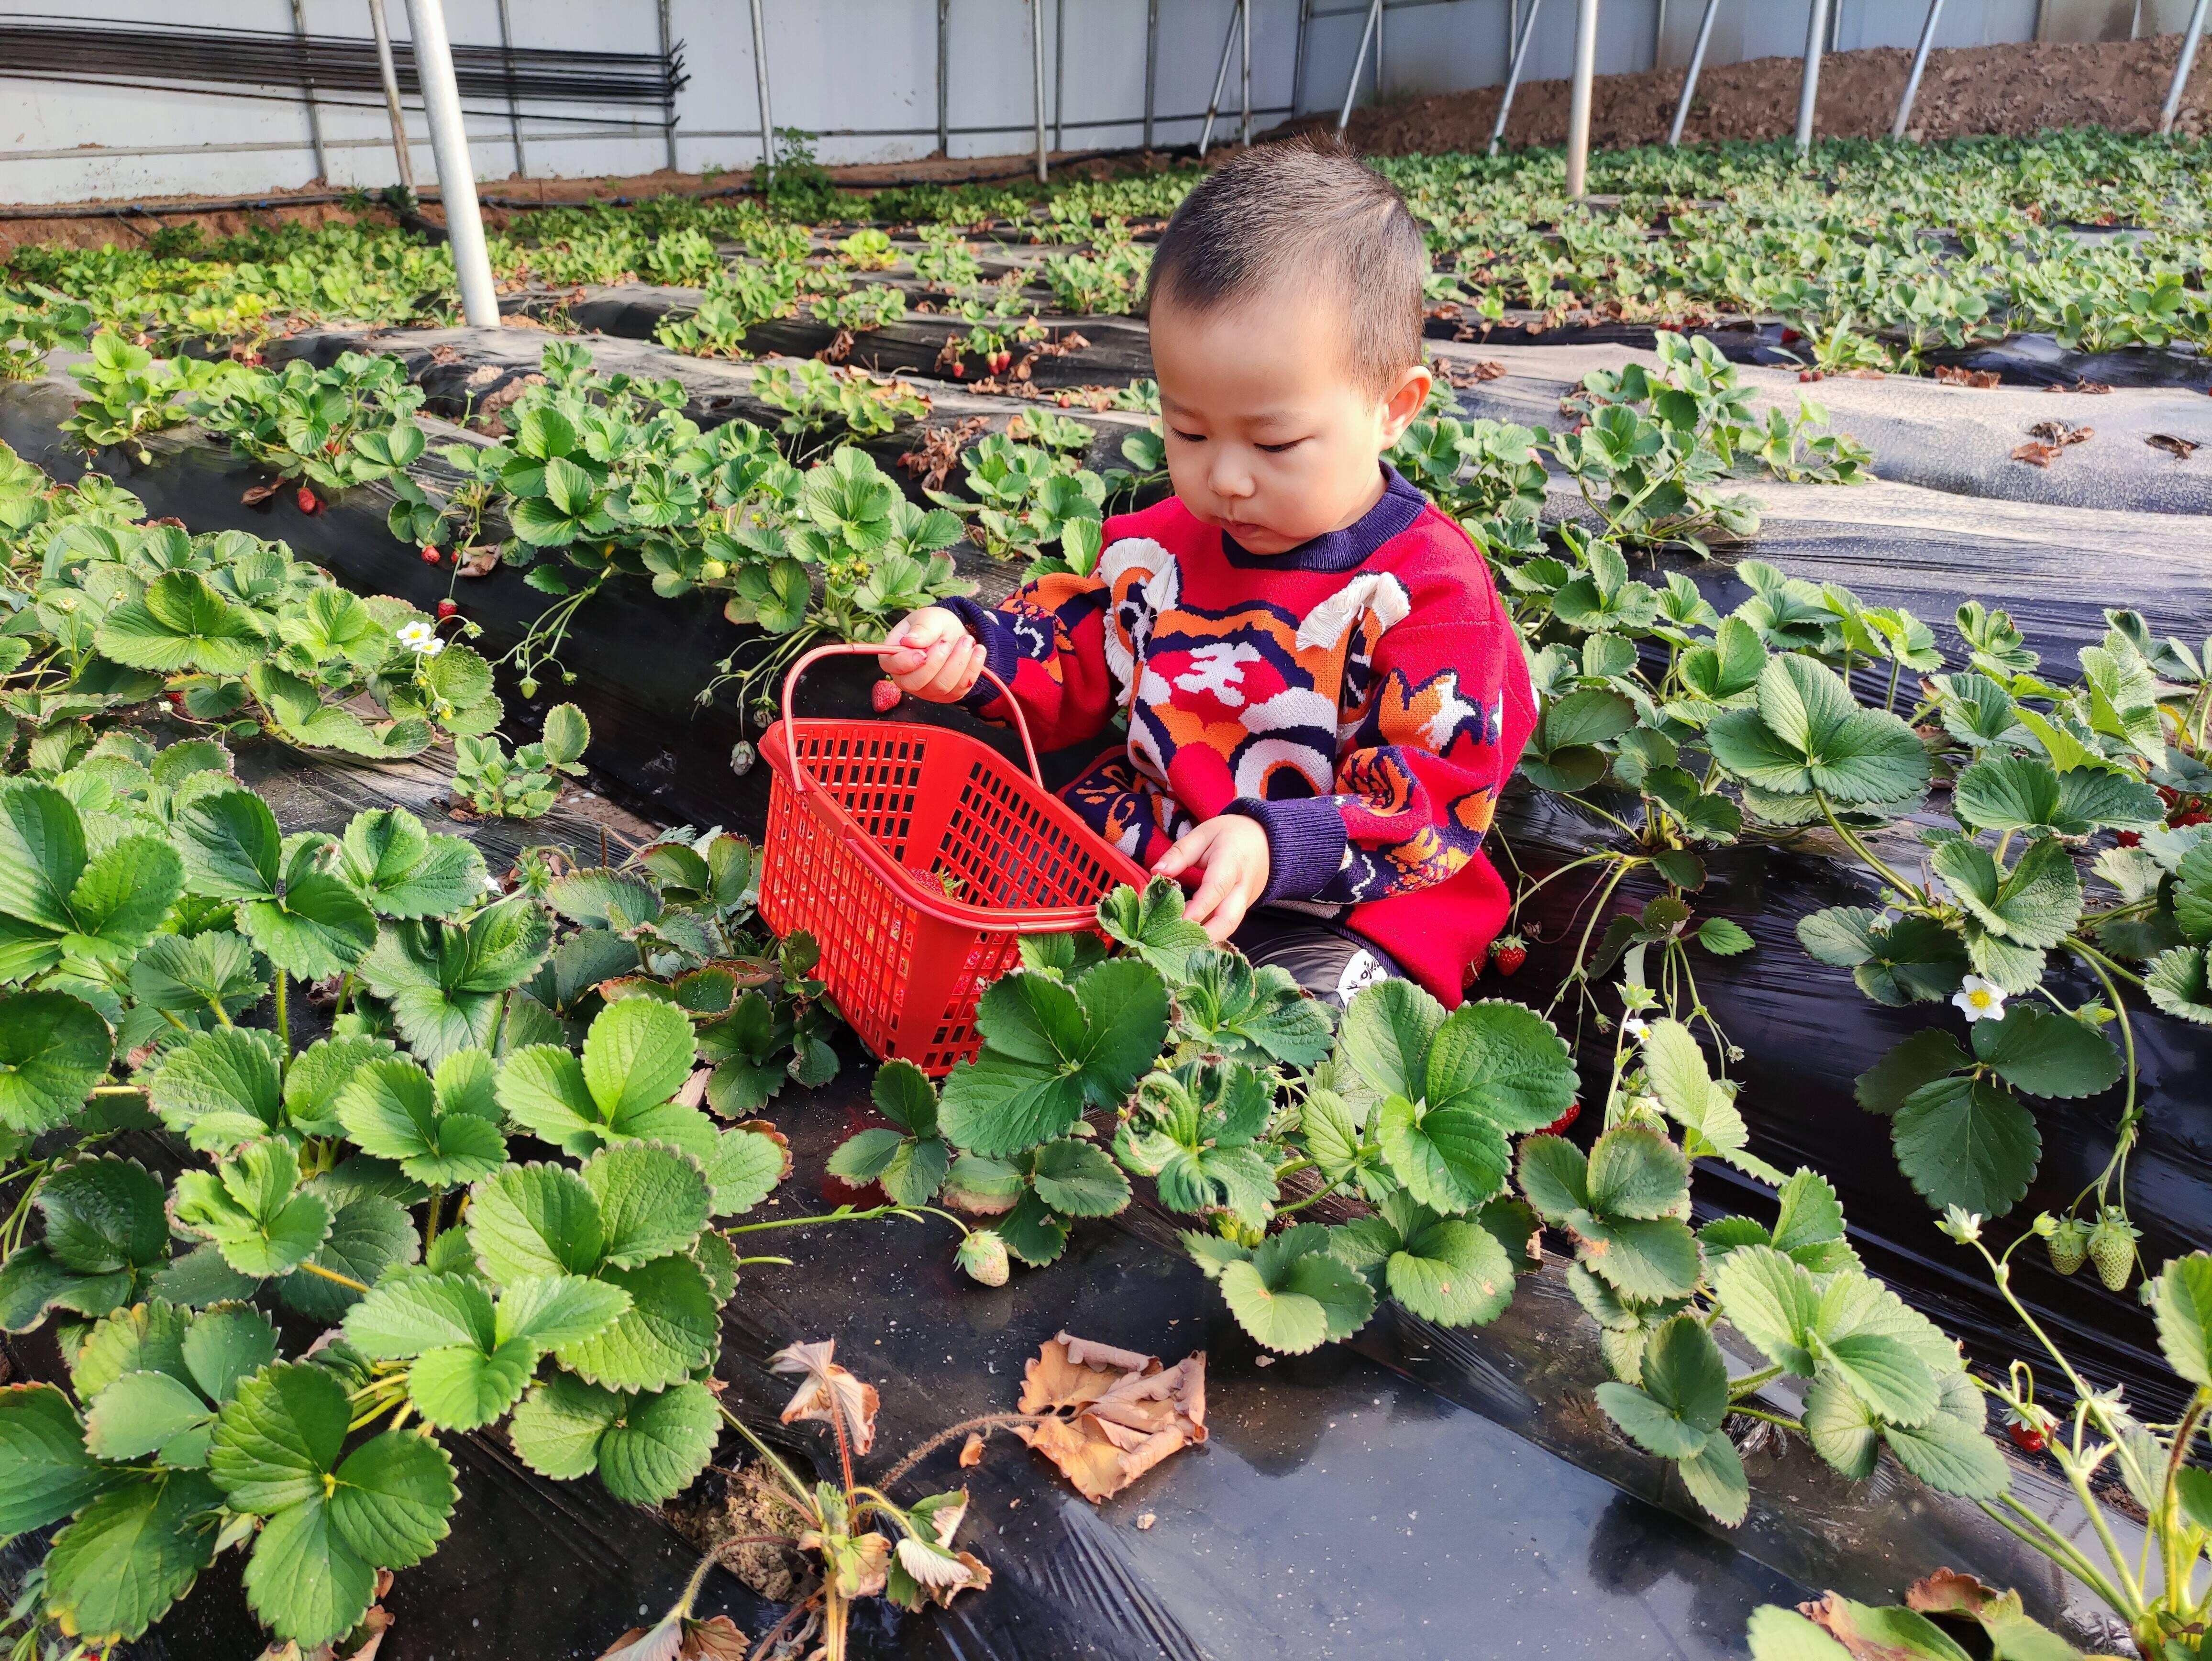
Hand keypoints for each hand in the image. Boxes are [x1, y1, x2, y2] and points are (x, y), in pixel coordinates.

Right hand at [881, 607, 984, 702]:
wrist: (955, 634)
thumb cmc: (935, 626)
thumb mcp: (928, 618)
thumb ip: (921, 628)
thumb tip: (910, 641)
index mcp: (893, 657)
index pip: (891, 666)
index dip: (906, 662)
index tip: (923, 652)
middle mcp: (907, 678)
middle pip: (915, 683)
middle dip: (935, 663)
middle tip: (947, 642)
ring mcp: (927, 690)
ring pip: (941, 686)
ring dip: (957, 663)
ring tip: (967, 640)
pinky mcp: (948, 695)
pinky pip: (960, 688)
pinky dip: (972, 668)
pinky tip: (978, 650)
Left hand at [1152, 815, 1270, 943]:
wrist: (1265, 841)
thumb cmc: (1232, 835)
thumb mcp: (1204, 834)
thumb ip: (1180, 853)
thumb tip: (1157, 872)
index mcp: (1232, 862)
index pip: (1216, 888)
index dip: (1199, 908)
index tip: (1180, 920)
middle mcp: (1242, 887)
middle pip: (1229, 919)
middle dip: (1205, 936)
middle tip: (1178, 945)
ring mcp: (1245, 902)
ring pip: (1228, 928)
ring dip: (1206, 939)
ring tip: (1180, 946)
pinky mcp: (1243, 910)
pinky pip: (1227, 925)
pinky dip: (1209, 934)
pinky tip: (1189, 939)